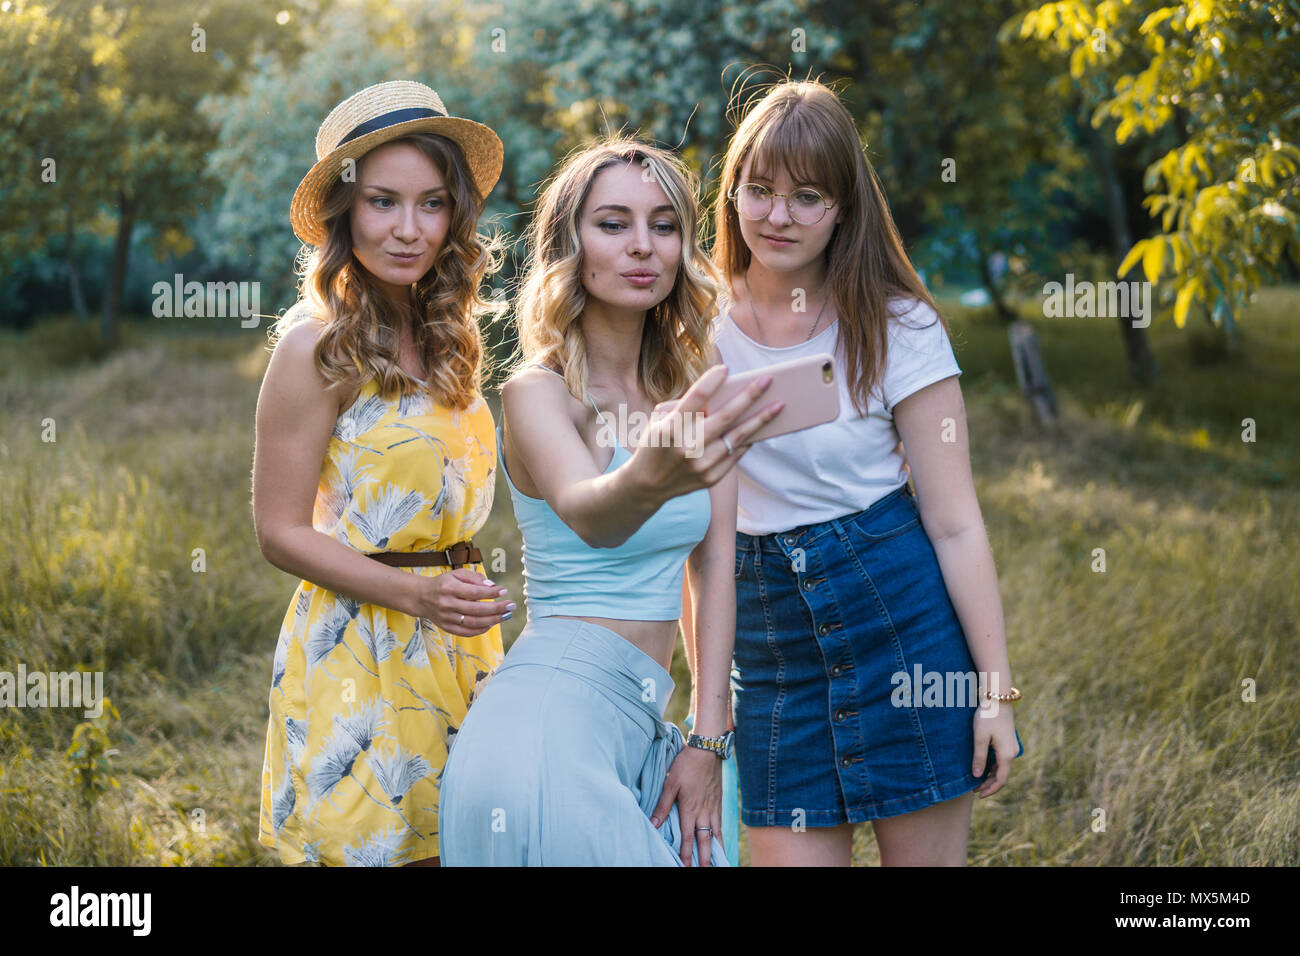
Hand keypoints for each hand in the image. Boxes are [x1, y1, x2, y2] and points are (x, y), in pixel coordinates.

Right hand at [408, 567, 512, 637]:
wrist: (422, 597)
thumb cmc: (444, 583)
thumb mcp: (456, 573)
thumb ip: (474, 577)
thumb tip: (492, 586)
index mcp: (449, 587)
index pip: (474, 592)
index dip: (491, 593)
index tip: (504, 591)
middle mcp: (447, 603)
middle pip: (476, 609)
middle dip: (497, 608)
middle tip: (511, 606)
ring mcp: (446, 617)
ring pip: (473, 622)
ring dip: (493, 620)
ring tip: (506, 615)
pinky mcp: (446, 627)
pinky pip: (466, 632)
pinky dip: (480, 630)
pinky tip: (491, 624)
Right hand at [634, 365, 782, 498]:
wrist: (646, 486)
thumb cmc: (656, 444)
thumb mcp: (659, 422)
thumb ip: (685, 408)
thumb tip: (722, 397)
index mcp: (670, 428)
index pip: (695, 399)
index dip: (710, 382)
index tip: (726, 369)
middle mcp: (687, 448)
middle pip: (725, 417)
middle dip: (749, 396)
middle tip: (768, 380)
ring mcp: (701, 465)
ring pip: (737, 438)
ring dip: (761, 420)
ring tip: (778, 405)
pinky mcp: (710, 478)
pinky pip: (735, 454)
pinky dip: (748, 439)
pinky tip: (760, 427)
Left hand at [649, 744, 722, 866]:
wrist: (707, 750)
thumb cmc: (686, 765)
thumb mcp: (670, 783)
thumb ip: (662, 805)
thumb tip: (654, 823)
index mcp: (689, 808)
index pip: (687, 837)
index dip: (686, 853)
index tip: (685, 866)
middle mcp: (703, 811)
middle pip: (704, 840)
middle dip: (704, 858)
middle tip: (703, 870)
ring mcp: (713, 807)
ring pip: (716, 834)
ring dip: (716, 850)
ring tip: (717, 862)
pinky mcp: (719, 801)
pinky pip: (721, 823)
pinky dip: (721, 835)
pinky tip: (721, 841)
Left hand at [972, 705, 1017, 797]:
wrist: (998, 698)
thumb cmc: (988, 717)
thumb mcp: (980, 738)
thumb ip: (979, 758)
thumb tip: (977, 776)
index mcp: (1007, 754)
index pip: (1001, 779)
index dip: (990, 790)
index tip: (979, 795)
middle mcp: (1012, 752)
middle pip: (1002, 775)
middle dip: (989, 784)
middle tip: (975, 790)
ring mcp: (1012, 747)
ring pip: (1002, 767)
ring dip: (991, 775)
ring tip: (977, 780)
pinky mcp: (1008, 741)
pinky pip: (1002, 759)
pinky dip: (993, 766)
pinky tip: (983, 767)